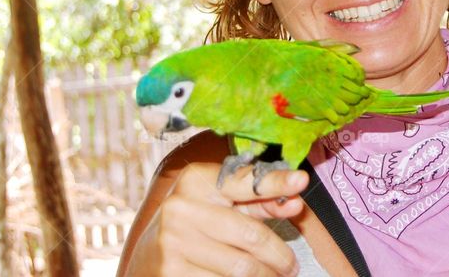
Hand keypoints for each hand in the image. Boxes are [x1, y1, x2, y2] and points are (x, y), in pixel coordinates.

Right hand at [125, 161, 307, 275]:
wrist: (147, 258)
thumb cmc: (194, 225)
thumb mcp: (221, 205)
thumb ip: (258, 202)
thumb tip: (294, 200)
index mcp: (195, 180)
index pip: (245, 182)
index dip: (275, 183)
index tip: (301, 181)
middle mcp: (181, 207)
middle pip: (250, 235)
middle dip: (279, 255)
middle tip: (292, 267)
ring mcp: (174, 242)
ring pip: (241, 267)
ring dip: (267, 276)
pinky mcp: (172, 273)